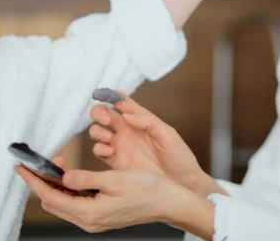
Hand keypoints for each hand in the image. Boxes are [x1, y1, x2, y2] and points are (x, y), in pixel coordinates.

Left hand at [15, 163, 213, 236]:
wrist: (168, 202)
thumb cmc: (147, 189)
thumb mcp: (115, 179)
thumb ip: (85, 178)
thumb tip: (62, 177)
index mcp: (90, 212)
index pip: (51, 196)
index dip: (34, 180)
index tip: (21, 166)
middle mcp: (89, 220)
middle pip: (53, 202)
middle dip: (41, 182)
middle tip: (38, 162)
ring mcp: (95, 220)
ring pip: (63, 204)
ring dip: (54, 185)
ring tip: (53, 166)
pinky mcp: (101, 216)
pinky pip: (75, 204)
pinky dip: (67, 190)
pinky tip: (70, 177)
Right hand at [89, 90, 222, 197]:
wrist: (182, 184)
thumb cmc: (180, 157)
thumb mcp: (168, 135)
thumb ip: (148, 122)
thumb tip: (126, 114)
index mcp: (141, 119)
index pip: (122, 102)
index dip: (110, 94)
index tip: (102, 94)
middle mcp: (128, 131)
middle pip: (104, 114)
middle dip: (99, 112)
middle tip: (107, 119)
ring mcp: (121, 146)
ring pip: (98, 132)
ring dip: (97, 131)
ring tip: (108, 138)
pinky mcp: (117, 163)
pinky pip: (100, 152)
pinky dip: (99, 149)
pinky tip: (109, 152)